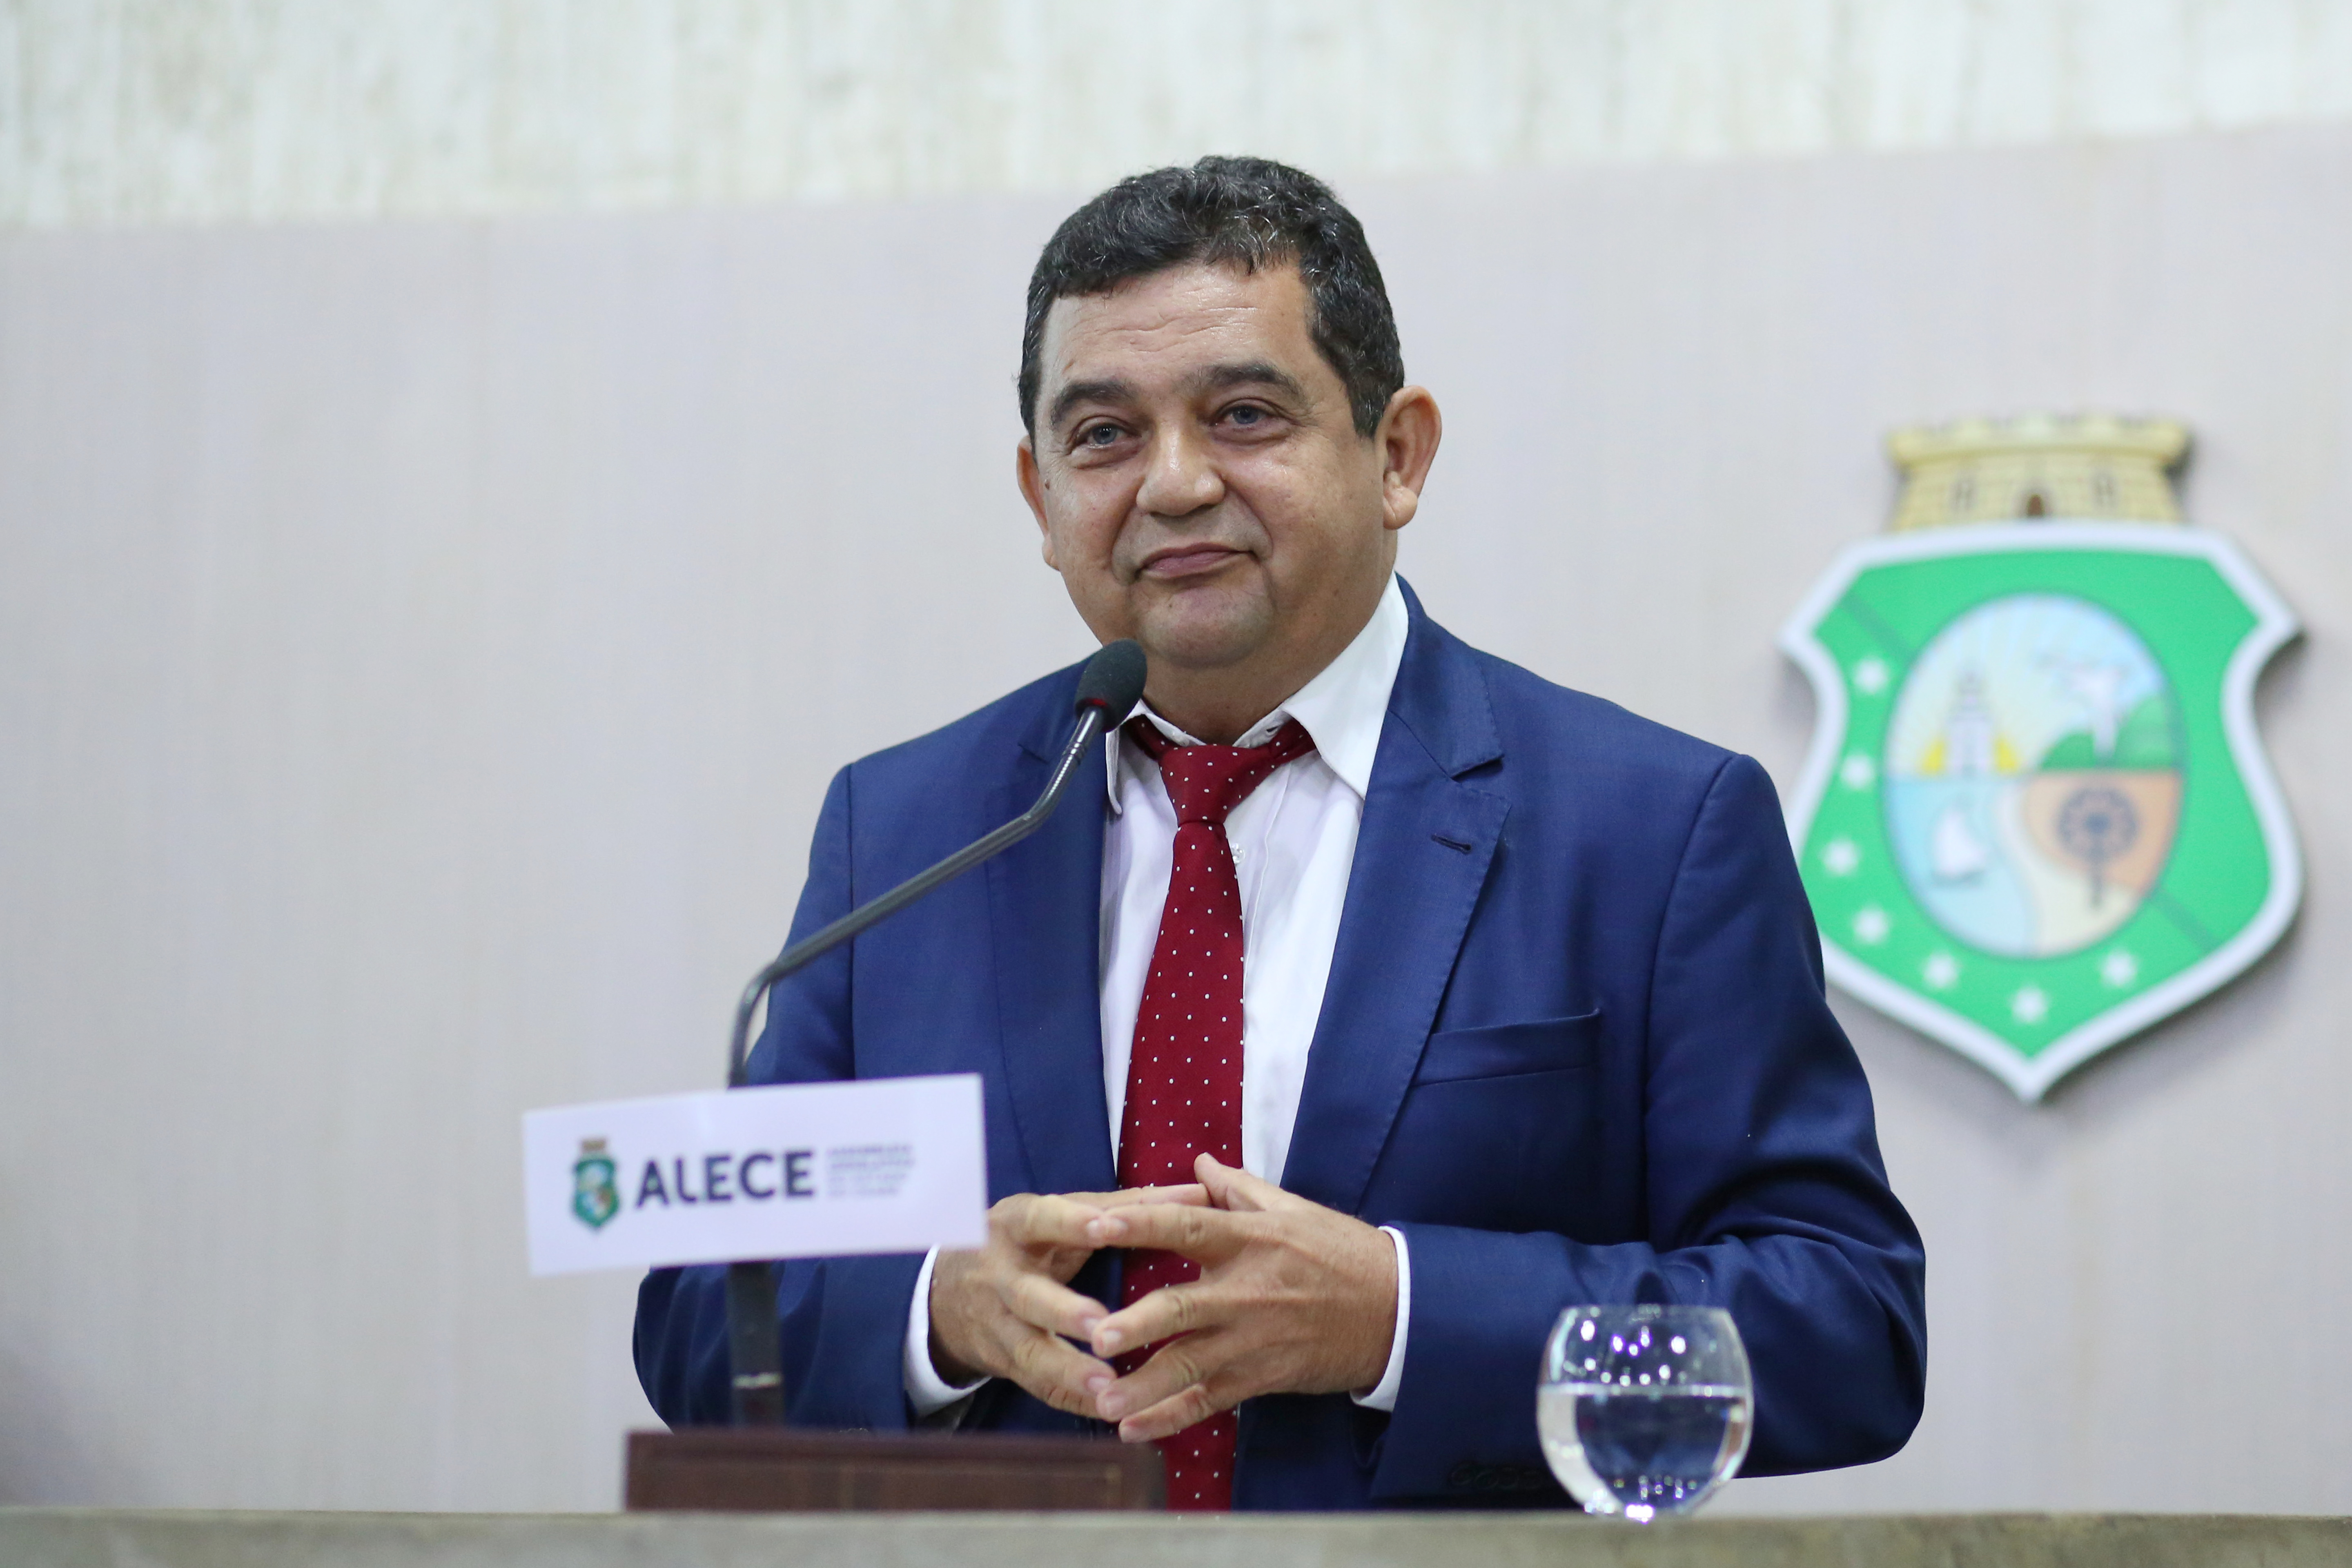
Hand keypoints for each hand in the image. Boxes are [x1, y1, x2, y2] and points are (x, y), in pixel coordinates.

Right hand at [928, 1184, 1206, 1416]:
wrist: (947, 1290)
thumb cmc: (1027, 1241)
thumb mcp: (1058, 1214)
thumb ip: (1124, 1207)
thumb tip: (1198, 1194)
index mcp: (1016, 1225)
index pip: (1041, 1220)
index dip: (1070, 1224)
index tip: (1104, 1229)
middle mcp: (1000, 1275)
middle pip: (1028, 1296)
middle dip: (1063, 1312)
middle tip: (1101, 1325)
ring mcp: (997, 1325)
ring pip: (1029, 1352)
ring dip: (1068, 1372)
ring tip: (1108, 1388)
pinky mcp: (1003, 1363)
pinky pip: (1038, 1387)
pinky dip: (1072, 1400)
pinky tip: (1108, 1410)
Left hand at [1082, 1154, 1397, 1442]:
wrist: (1397, 1310)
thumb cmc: (1341, 1252)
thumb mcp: (1294, 1209)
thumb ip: (1238, 1188)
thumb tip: (1198, 1163)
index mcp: (1251, 1239)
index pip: (1187, 1226)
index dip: (1141, 1224)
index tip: (1097, 1224)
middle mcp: (1246, 1291)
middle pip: (1182, 1308)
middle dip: (1136, 1325)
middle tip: (1094, 1336)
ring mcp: (1253, 1340)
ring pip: (1190, 1365)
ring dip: (1144, 1386)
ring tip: (1100, 1400)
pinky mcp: (1262, 1377)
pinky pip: (1210, 1401)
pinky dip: (1171, 1418)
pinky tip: (1135, 1429)